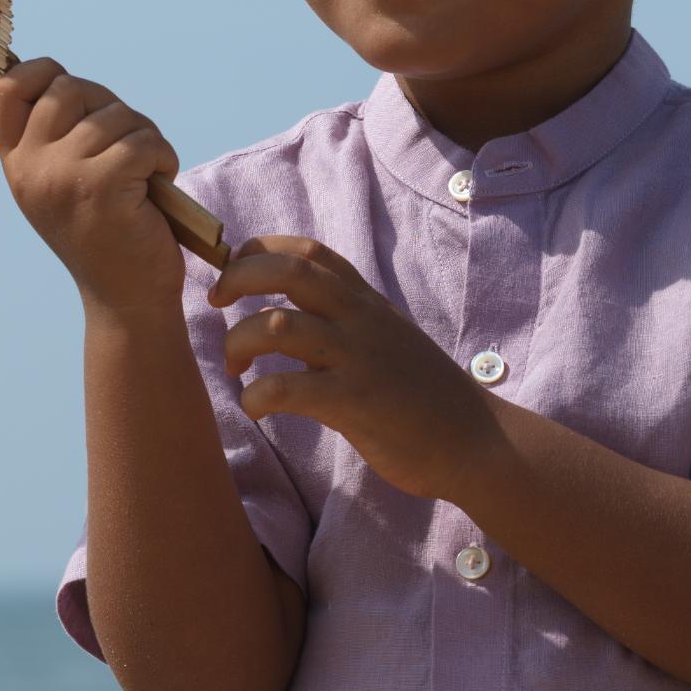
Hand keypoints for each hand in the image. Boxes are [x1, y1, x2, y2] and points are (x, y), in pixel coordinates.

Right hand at [0, 59, 183, 323]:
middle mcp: (30, 167)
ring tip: (146, 175)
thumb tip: (62, 77)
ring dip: (145, 138)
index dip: (40, 72)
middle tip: (129, 145)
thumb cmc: (106, 235)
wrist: (126, 300)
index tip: (75, 95)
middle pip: (69, 88)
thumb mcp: (62, 183)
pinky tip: (161, 183)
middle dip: (110, 106)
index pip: (6, 89)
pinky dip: (163, 156)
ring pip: (116, 115)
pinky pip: (143, 140)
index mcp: (16, 164)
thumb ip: (54, 137)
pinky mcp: (102, 184)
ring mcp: (62, 175)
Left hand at [215, 237, 495, 499]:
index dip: (261, 250)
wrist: (475, 440)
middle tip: (216, 303)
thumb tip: (285, 318)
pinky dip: (256, 395)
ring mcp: (358, 359)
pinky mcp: (355, 402)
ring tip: (235, 369)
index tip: (234, 268)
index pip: (308, 251)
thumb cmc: (424, 397)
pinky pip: (287, 388)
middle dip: (238, 278)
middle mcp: (360, 319)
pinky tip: (255, 406)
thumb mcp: (386, 340)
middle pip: (287, 272)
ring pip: (277, 326)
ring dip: (239, 342)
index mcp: (366, 303)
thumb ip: (342, 323)